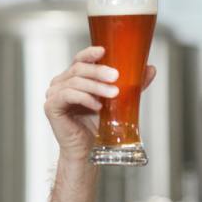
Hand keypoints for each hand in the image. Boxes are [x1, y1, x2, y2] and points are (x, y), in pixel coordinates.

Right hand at [44, 47, 156, 161]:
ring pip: (75, 81)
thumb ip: (130, 85)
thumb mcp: (117, 101)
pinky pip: (67, 95)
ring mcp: (53, 94)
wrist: (88, 150)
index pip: (80, 59)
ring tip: (113, 94)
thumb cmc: (97, 125)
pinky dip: (84, 98)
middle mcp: (61, 83)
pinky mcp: (51, 106)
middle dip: (99, 71)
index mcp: (73, 77)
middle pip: (79, 69)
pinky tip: (97, 106)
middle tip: (116, 77)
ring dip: (96, 87)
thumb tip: (151, 69)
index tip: (104, 51)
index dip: (90, 53)